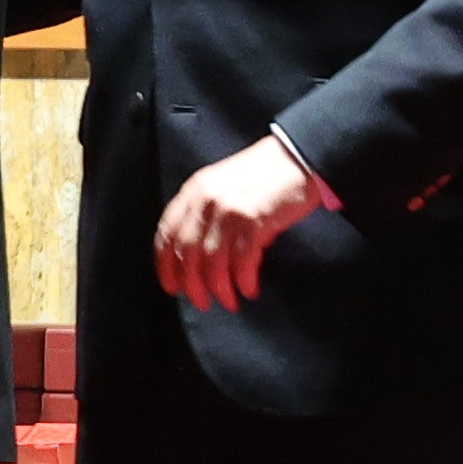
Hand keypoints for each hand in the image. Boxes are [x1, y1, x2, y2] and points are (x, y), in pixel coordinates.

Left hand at [154, 132, 331, 309]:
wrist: (296, 159)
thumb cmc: (260, 177)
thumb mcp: (220, 186)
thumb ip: (202, 212)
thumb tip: (191, 256)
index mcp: (193, 191)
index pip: (167, 234)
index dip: (166, 265)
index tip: (172, 287)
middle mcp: (205, 201)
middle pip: (188, 253)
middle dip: (192, 284)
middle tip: (202, 303)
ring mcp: (228, 211)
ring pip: (213, 262)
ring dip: (219, 289)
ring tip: (229, 302)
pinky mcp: (254, 221)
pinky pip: (242, 261)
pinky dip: (243, 281)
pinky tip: (249, 290)